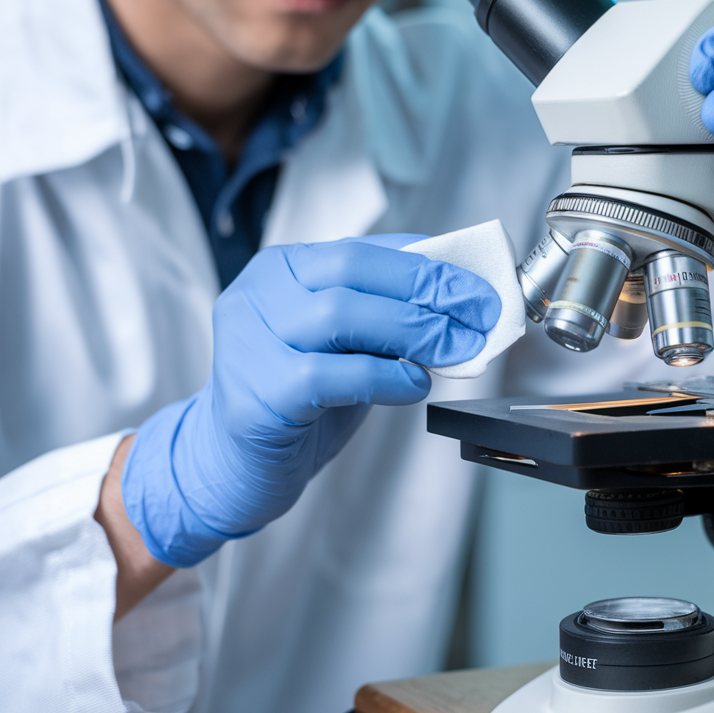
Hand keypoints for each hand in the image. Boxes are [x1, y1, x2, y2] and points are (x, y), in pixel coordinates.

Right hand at [121, 237, 500, 566]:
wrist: (234, 464)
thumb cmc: (298, 396)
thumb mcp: (344, 342)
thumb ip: (385, 314)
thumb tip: (459, 301)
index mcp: (283, 268)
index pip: (364, 249)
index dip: (428, 264)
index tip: (476, 285)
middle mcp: (259, 293)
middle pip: (354, 271)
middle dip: (428, 291)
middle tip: (479, 315)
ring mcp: (250, 340)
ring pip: (341, 315)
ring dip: (414, 331)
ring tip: (454, 351)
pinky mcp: (257, 392)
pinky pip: (332, 374)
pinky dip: (385, 378)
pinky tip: (413, 387)